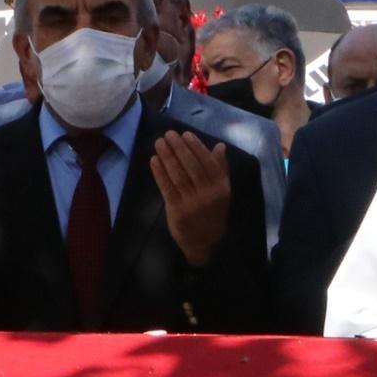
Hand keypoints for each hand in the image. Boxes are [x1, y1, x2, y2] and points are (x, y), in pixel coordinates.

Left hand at [149, 130, 231, 266]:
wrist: (205, 242)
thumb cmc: (213, 212)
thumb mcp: (222, 191)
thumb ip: (221, 168)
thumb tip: (220, 146)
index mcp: (220, 187)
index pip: (207, 162)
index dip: (195, 147)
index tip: (185, 134)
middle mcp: (207, 194)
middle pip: (191, 166)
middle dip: (178, 148)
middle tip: (168, 134)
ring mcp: (191, 203)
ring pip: (177, 175)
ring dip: (167, 157)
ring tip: (159, 143)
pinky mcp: (176, 210)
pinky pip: (166, 187)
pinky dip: (159, 172)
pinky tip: (154, 160)